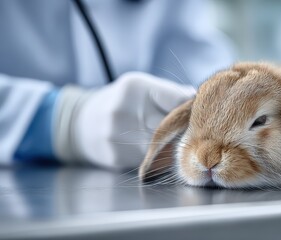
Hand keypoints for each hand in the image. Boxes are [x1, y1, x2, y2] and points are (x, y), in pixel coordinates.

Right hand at [54, 72, 194, 168]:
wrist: (82, 123)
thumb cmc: (122, 102)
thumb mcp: (142, 87)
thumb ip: (170, 93)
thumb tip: (195, 100)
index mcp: (135, 87)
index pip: (176, 99)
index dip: (189, 109)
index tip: (197, 114)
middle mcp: (124, 109)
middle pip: (170, 125)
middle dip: (184, 130)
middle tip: (195, 133)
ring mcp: (117, 135)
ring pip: (162, 147)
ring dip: (174, 147)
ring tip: (179, 144)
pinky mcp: (116, 156)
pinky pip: (149, 160)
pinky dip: (159, 158)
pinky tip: (161, 153)